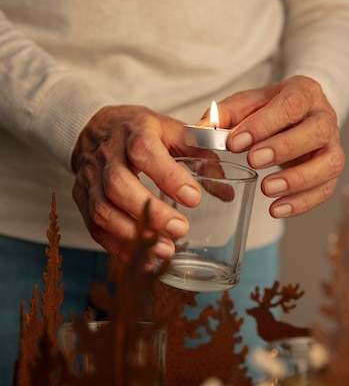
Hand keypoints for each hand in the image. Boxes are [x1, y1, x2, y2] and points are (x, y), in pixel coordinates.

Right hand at [71, 105, 201, 261]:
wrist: (96, 127)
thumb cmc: (141, 131)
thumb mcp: (172, 132)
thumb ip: (201, 157)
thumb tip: (229, 192)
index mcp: (134, 132)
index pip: (144, 152)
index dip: (168, 176)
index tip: (194, 198)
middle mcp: (107, 155)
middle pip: (119, 185)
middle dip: (150, 212)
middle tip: (182, 230)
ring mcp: (90, 178)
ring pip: (103, 210)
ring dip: (134, 235)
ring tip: (166, 250)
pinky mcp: (82, 198)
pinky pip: (94, 226)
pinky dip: (117, 246)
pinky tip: (142, 258)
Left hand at [218, 75, 343, 217]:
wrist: (297, 115)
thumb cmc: (269, 109)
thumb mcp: (246, 104)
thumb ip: (223, 115)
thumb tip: (202, 130)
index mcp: (304, 92)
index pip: (290, 105)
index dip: (264, 124)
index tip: (236, 142)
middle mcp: (325, 117)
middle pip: (318, 131)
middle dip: (284, 148)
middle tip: (253, 161)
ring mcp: (333, 144)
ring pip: (330, 163)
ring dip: (298, 179)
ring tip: (266, 189)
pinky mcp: (330, 170)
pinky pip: (325, 189)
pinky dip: (302, 203)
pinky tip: (276, 209)